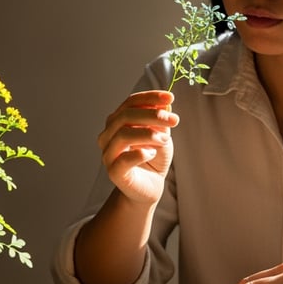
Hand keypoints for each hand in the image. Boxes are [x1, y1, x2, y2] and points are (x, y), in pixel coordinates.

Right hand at [97, 90, 178, 205]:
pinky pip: (124, 159)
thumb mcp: (161, 134)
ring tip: (165, 140)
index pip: (130, 102)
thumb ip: (160, 120)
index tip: (170, 97)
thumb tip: (165, 103)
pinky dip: (141, 153)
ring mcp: (108, 154)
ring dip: (148, 134)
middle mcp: (108, 135)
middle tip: (174, 120)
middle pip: (125, 116)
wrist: (150, 185)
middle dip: (152, 115)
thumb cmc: (153, 157)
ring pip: (123, 135)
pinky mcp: (114, 172)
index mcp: (118, 122)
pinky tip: (152, 153)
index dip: (150, 97)